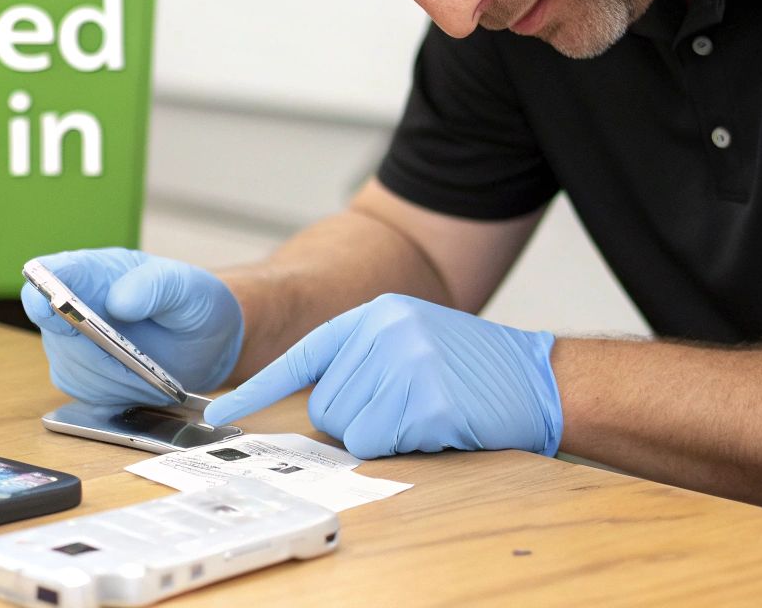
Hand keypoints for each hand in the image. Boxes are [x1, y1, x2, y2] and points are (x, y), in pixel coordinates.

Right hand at [20, 248, 244, 406]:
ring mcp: (70, 342)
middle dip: (96, 350)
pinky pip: (85, 392)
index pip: (52, 273)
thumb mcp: (188, 287)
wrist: (201, 343)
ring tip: (151, 371)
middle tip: (138, 360)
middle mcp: (72, 304)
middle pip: (58, 331)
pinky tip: (142, 382)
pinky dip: (117, 393)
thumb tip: (118, 301)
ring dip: (115, 377)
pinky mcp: (78, 375)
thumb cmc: (191, 303)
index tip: (47, 305)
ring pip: (73, 367)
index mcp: (93, 270)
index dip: (43, 289)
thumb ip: (156, 286)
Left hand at [202, 293, 561, 459]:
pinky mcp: (424, 397)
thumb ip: (365, 360)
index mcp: (375, 316)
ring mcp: (404, 361)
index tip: (219, 414)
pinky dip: (405, 446)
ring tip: (427, 413)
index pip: (301, 356)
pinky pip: (380, 443)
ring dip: (385, 435)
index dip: (255, 388)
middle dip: (360, 421)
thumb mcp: (412, 342)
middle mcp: (383, 331)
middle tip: (406, 409)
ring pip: (350, 429)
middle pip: (326, 406)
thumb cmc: (473, 371)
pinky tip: (440, 424)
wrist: (542, 378)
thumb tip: (320, 406)